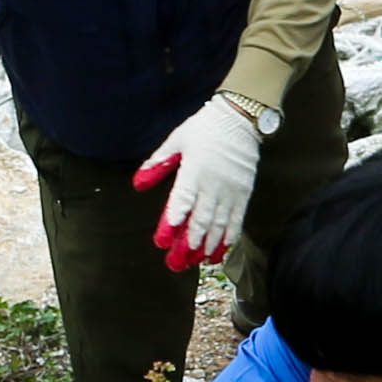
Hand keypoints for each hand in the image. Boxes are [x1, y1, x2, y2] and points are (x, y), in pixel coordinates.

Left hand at [136, 92, 271, 269]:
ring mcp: (231, 191)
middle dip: (187, 244)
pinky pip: (237, 221)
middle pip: (200, 221)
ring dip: (206, 246)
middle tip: (175, 263)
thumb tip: (138, 184)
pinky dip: (228, 239)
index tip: (162, 242)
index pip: (182, 203)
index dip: (172, 224)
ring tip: (196, 262)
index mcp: (194, 171)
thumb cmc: (205, 128)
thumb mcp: (176, 140)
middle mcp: (213, 185)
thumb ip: (157, 163)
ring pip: (219, 225)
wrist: (240, 118)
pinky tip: (219, 253)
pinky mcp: (244, 194)